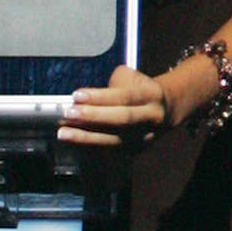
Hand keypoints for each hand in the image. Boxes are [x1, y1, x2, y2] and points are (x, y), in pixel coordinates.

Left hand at [57, 65, 171, 146]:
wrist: (167, 109)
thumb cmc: (141, 89)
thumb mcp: (132, 78)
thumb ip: (111, 85)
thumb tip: (82, 98)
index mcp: (151, 95)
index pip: (124, 96)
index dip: (100, 97)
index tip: (76, 96)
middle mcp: (151, 118)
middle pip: (121, 120)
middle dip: (93, 117)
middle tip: (68, 114)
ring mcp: (146, 137)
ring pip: (116, 140)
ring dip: (87, 137)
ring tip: (64, 133)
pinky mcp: (138, 151)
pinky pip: (112, 152)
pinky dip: (92, 148)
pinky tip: (74, 144)